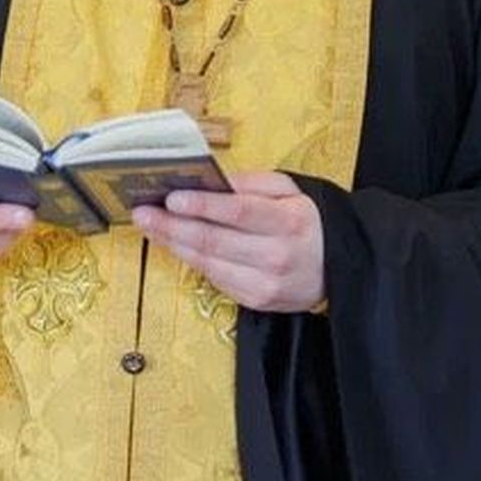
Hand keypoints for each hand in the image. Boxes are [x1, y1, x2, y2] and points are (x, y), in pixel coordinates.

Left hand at [132, 170, 324, 312]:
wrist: (338, 268)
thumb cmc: (307, 222)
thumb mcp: (289, 191)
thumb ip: (251, 183)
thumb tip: (210, 180)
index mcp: (289, 221)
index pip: (238, 213)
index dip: (202, 206)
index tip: (171, 197)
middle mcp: (277, 256)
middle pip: (214, 241)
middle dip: (172, 225)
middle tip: (142, 212)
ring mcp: (266, 283)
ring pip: (208, 262)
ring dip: (173, 243)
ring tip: (148, 226)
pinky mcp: (256, 301)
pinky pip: (214, 278)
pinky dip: (191, 259)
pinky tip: (173, 244)